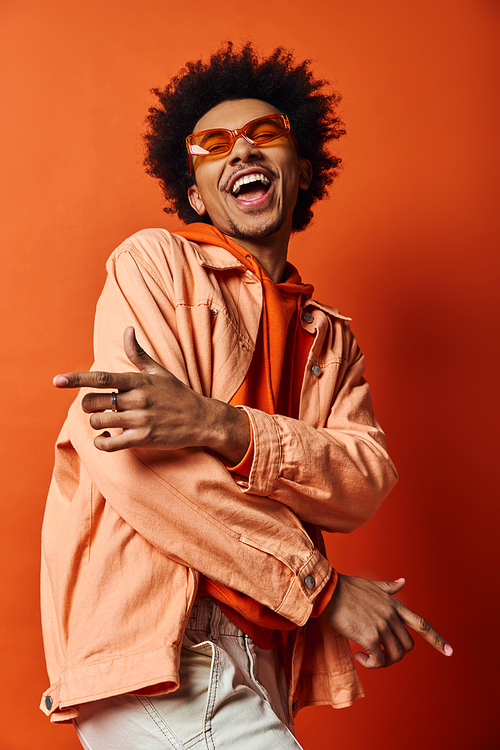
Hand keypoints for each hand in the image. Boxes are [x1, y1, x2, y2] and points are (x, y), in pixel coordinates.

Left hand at [53, 326, 249, 462]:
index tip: (57, 380)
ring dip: (96, 423)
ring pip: (99, 422)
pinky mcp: (144, 439)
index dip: (77, 379)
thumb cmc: (178, 394)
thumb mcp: (159, 372)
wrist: (202, 419)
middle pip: (93, 402)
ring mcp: (140, 420)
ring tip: (106, 423)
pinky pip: (110, 444)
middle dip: (88, 406)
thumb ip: (138, 354)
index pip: (102, 378)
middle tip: (98, 407)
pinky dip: (101, 443)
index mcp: (138, 381)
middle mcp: (138, 399)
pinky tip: (107, 438)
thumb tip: (127, 330)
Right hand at [322, 574, 452, 667]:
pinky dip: (371, 664)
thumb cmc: (346, 587)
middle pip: (408, 645)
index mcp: (394, 605)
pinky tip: (360, 657)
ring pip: (395, 655)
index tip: (450, 651)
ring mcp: (382, 627)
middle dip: (397, 654)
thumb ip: (388, 587)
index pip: (422, 624)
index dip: (437, 639)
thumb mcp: (371, 585)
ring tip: (368, 657)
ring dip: (383, 661)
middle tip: (379, 654)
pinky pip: (378, 660)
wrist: (329, 591)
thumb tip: (403, 581)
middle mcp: (392, 616)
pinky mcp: (369, 637)